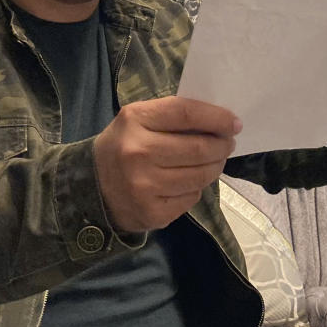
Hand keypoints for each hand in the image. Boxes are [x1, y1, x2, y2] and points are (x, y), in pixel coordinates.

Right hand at [93, 97, 239, 232]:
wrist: (91, 187)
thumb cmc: (123, 146)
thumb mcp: (138, 120)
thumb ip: (174, 116)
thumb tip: (220, 121)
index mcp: (135, 121)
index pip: (187, 113)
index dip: (217, 117)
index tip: (234, 123)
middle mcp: (138, 153)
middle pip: (200, 148)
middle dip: (222, 145)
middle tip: (227, 144)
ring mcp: (145, 186)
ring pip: (201, 176)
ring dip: (215, 167)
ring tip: (214, 161)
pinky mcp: (152, 212)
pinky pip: (191, 197)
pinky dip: (196, 188)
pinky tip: (188, 181)